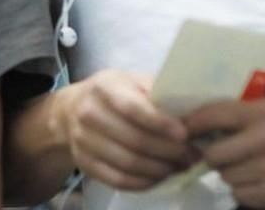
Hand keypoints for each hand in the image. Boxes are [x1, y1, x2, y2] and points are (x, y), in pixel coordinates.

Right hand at [53, 70, 197, 190]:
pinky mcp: (83, 162)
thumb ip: (157, 92)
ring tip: (179, 167)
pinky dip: (143, 183)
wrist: (72, 109)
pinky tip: (159, 177)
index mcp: (104, 87)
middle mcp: (89, 112)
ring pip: (128, 163)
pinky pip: (118, 180)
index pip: (133, 108)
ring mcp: (82, 140)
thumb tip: (192, 113)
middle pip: (134, 140)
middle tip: (191, 155)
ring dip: (160, 169)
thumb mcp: (132, 81)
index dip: (161, 123)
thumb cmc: (114, 92)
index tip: (185, 134)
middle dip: (169, 151)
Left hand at [184, 96, 264, 209]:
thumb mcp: (257, 110)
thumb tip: (179, 123)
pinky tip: (258, 180)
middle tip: (225, 153)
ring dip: (230, 173)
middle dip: (214, 155)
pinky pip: (240, 194)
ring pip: (226, 176)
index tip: (179, 131)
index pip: (212, 115)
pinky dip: (244, 189)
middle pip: (214, 154)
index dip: (190, 125)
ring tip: (247, 165)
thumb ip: (224, 113)